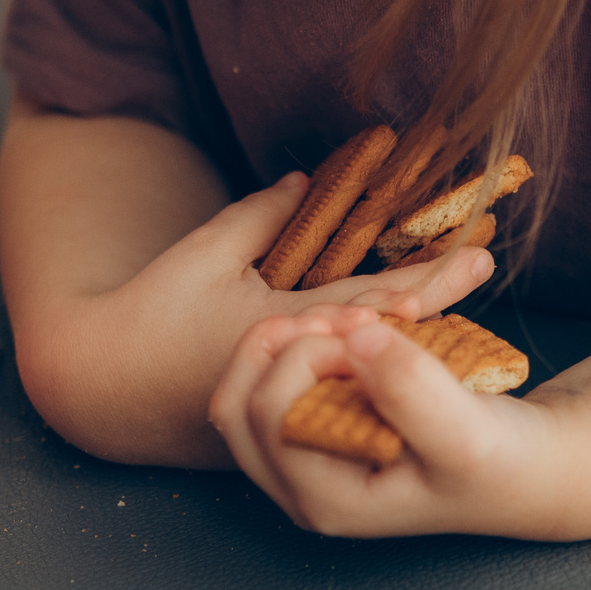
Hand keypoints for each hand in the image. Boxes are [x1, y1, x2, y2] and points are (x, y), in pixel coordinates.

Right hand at [14, 168, 496, 467]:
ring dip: (416, 334)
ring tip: (465, 303)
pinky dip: (376, 362)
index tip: (479, 255)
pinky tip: (409, 347)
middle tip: (485, 266)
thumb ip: (260, 216)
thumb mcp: (204, 252)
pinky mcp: (279, 409)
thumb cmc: (151, 312)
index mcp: (283, 327)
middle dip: (438, 300)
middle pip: (385, 334)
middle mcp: (297, 368)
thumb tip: (306, 180)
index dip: (431, 278)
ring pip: (367, 364)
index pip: (375, 300)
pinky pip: (340, 384)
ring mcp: (290, 394)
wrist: (105, 388)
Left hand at [208, 308, 559, 538]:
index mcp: (323, 500)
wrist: (520, 464)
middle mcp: (298, 487)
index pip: (268, 414)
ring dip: (290, 336)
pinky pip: (272, 377)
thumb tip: (353, 339)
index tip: (368, 327)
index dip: (307, 356)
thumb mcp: (467, 431)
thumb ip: (411, 390)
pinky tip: (356, 324)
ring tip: (354, 316)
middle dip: (288, 340)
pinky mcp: (311, 431)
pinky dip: (304, 341)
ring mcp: (299, 460)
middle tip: (353, 313)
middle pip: (236, 402)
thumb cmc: (497, 458)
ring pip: (247, 385)